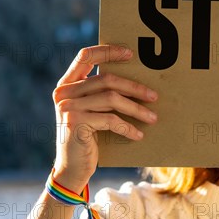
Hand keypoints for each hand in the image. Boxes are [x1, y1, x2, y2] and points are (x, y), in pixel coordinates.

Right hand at [51, 45, 157, 191]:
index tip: (131, 54)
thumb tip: (138, 81)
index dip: (108, 51)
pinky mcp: (75, 123)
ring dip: (137, 109)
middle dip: (134, 87)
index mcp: (67, 83)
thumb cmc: (90, 135)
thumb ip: (102, 94)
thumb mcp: (93, 110)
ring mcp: (67, 107)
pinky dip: (128, 127)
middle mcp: (64, 92)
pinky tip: (138, 134)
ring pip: (111, 99)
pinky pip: (110, 119)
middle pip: (106, 79)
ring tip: (153, 117)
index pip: (85, 56)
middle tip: (154, 96)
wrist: (73, 167)